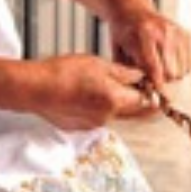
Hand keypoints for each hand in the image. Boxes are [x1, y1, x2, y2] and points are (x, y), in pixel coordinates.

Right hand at [30, 55, 156, 130]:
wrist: (35, 89)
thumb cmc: (63, 72)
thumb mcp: (98, 64)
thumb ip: (123, 73)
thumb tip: (140, 76)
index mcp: (114, 100)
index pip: (145, 102)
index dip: (152, 95)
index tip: (155, 88)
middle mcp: (107, 117)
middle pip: (133, 114)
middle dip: (142, 103)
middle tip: (145, 92)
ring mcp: (93, 125)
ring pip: (115, 115)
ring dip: (118, 104)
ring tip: (106, 85)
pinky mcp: (80, 128)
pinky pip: (98, 118)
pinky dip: (99, 108)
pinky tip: (87, 94)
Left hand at [109, 7, 190, 87]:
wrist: (132, 10)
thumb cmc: (123, 35)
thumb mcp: (118, 51)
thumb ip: (128, 72)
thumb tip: (144, 93)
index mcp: (143, 35)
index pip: (154, 68)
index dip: (155, 85)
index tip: (154, 94)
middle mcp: (163, 32)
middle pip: (170, 72)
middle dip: (161, 80)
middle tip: (152, 77)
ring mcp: (176, 32)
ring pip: (181, 70)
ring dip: (171, 75)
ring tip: (159, 68)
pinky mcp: (185, 34)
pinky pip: (188, 64)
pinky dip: (179, 68)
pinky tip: (167, 61)